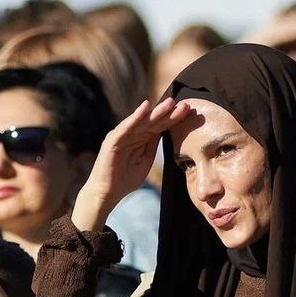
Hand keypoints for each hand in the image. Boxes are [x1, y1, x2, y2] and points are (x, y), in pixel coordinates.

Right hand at [72, 99, 191, 230]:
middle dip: (169, 112)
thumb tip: (165, 131)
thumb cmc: (125, 180)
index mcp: (140, 139)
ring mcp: (122, 135)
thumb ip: (152, 146)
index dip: (174, 119)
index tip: (190, 112)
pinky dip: (135, 116)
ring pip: (142, 121)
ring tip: (170, 103)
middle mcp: (131, 134)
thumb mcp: (145, 161)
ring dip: (156, 111)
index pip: (160, 126)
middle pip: (153, 121)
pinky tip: (145, 107)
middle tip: (185, 104)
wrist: (106, 193)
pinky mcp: (113, 140)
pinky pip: (126, 127)